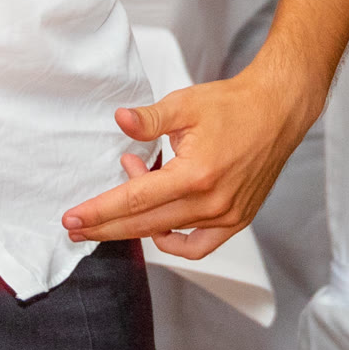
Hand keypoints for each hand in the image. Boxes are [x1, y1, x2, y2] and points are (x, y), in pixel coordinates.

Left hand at [61, 59, 318, 259]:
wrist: (277, 110)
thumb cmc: (232, 105)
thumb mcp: (185, 103)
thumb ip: (149, 118)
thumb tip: (120, 119)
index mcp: (196, 174)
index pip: (134, 200)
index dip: (99, 211)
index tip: (71, 220)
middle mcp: (212, 202)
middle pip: (144, 225)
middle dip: (105, 227)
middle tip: (76, 227)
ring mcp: (227, 216)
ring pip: (168, 234)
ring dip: (138, 221)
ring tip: (124, 192)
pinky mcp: (237, 219)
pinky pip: (198, 246)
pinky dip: (173, 240)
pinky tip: (157, 223)